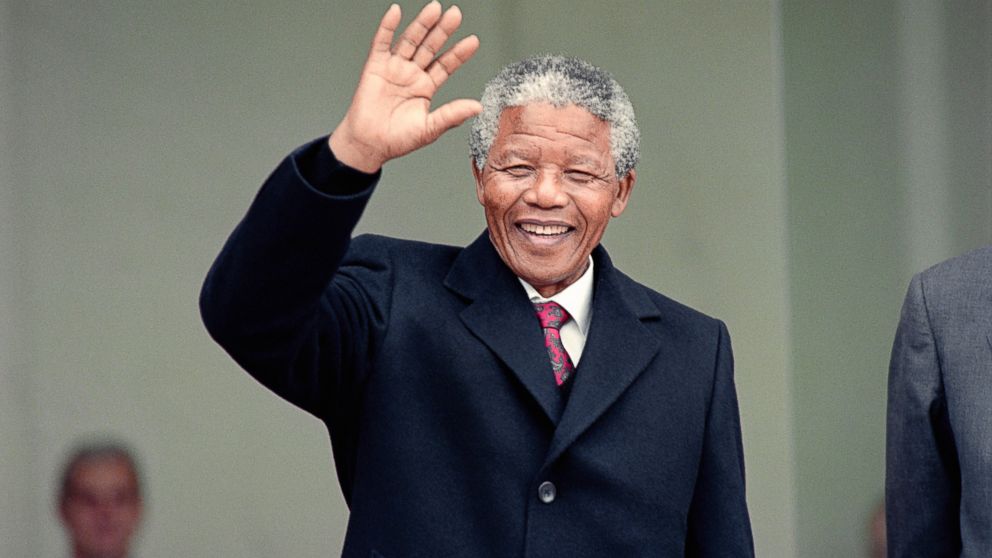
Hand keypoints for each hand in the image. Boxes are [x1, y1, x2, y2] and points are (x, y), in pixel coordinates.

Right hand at [329, 2, 481, 172]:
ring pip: (410, 41)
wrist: (369, 144)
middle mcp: (412, 74)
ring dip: (422, 24)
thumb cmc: (398, 139)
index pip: (446, 65)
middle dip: (443, 31)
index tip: (473, 40)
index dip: (459, 53)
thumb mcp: (430, 128)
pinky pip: (382, 42)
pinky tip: (396, 12)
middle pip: (431, 47)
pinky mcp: (375, 66)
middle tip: (455, 14)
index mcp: (426, 87)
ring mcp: (394, 68)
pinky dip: (388, 27)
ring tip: (435, 9)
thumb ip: (452, 115)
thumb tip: (478, 107)